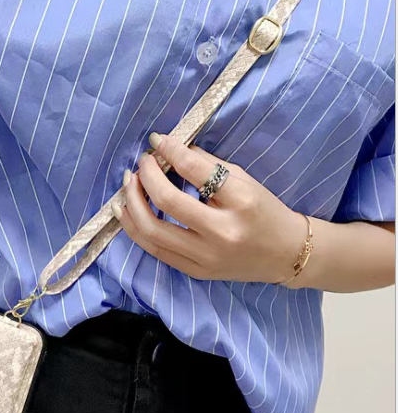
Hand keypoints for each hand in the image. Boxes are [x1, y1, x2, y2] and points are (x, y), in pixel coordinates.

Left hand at [113, 132, 307, 284]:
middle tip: (142, 162)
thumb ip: (206, 164)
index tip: (157, 140)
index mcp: (241, 202)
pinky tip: (126, 211)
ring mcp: (206, 257)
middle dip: (146, 177)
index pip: (196, 171)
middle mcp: (222, 233)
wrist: (286, 255)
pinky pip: (155, 250)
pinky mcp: (196, 272)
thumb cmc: (265, 211)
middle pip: (167, 201)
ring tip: (128, 184)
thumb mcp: (245, 181)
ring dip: (132, 203)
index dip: (171, 151)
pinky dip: (135, 229)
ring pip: (152, 231)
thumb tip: (169, 147)